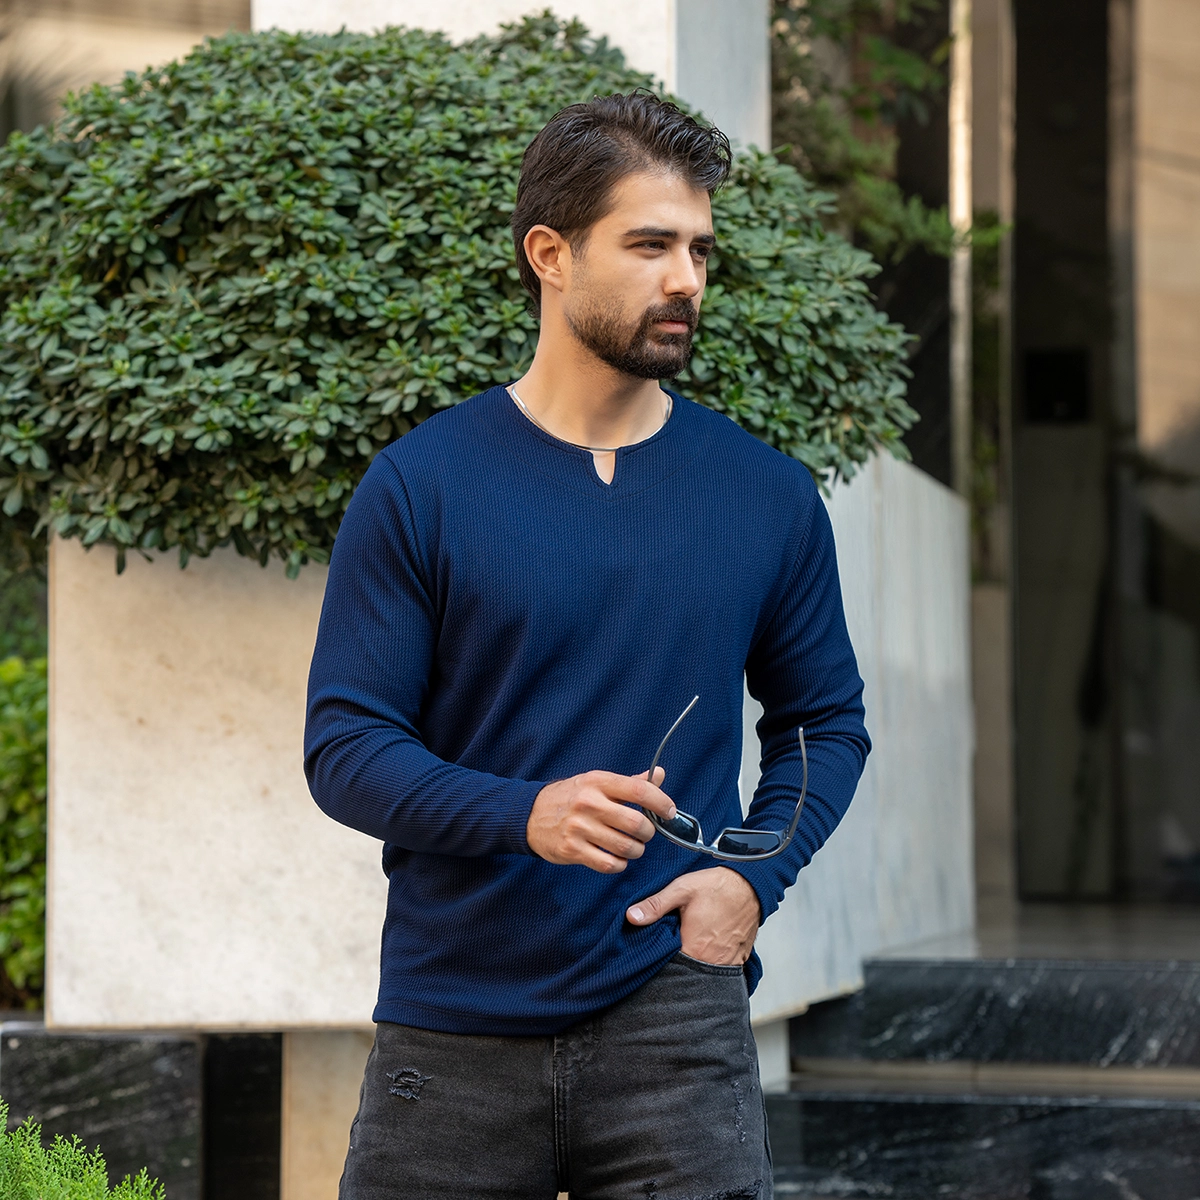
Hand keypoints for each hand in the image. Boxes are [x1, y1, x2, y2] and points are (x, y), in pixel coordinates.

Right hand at [528, 767, 672, 873]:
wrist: (530, 815)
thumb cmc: (570, 797)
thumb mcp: (596, 782)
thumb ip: (629, 782)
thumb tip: (659, 775)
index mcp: (597, 782)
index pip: (638, 790)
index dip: (660, 802)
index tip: (668, 811)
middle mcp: (589, 803)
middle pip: (636, 823)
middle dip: (648, 832)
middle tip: (644, 833)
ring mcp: (579, 828)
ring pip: (626, 847)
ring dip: (635, 850)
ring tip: (630, 846)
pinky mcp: (572, 850)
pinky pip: (609, 864)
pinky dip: (619, 864)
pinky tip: (616, 858)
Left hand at [626, 866, 760, 964]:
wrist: (752, 884)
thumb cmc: (717, 886)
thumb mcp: (682, 890)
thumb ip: (656, 905)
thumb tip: (631, 917)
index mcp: (694, 948)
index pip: (670, 969)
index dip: (660, 963)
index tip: (653, 955)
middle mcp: (712, 961)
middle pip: (688, 973)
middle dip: (677, 967)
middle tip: (671, 951)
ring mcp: (728, 962)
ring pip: (705, 974)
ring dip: (695, 966)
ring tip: (688, 950)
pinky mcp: (739, 958)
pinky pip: (722, 969)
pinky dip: (712, 963)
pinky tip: (706, 949)